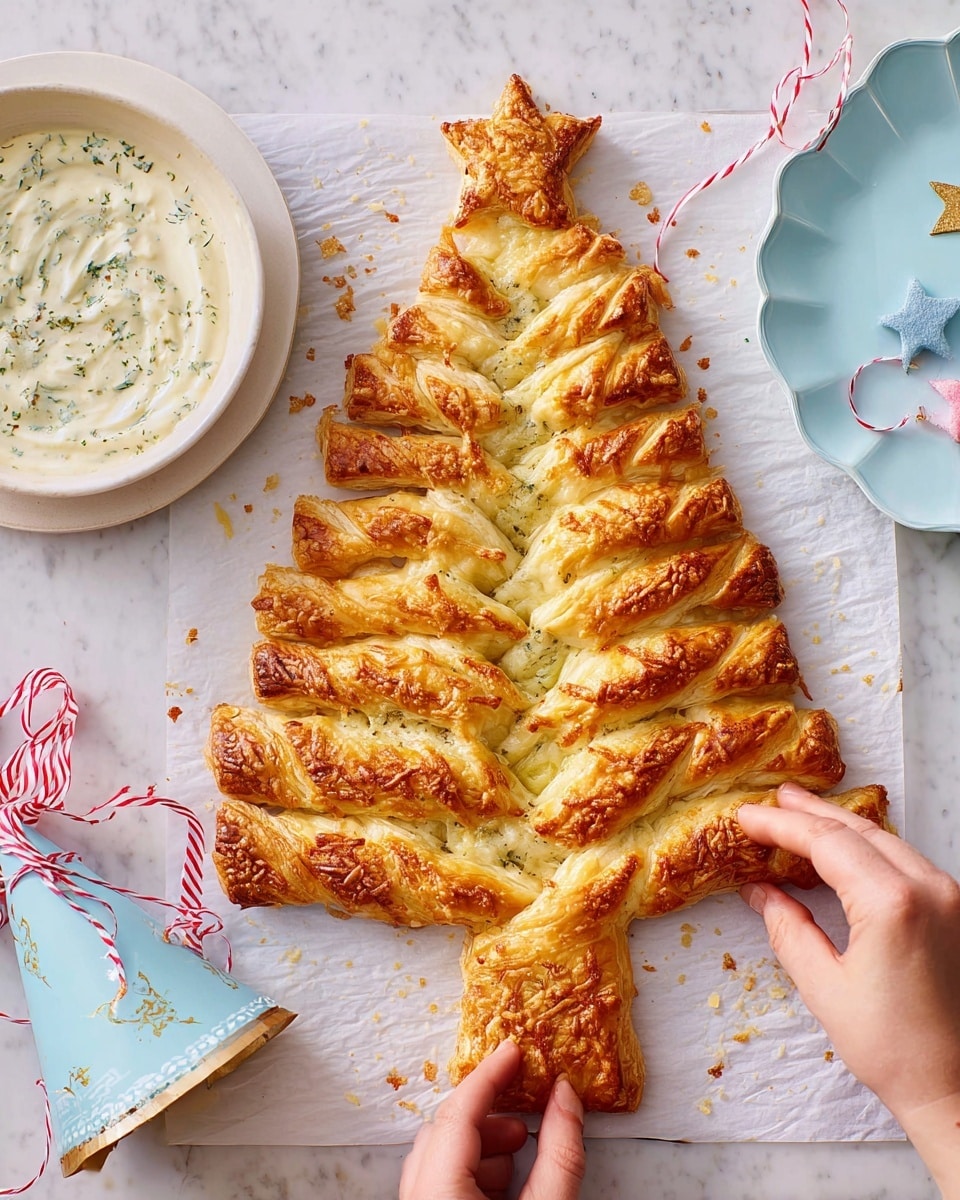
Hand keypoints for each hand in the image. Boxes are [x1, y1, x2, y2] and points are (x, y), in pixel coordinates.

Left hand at [399, 1039, 585, 1199]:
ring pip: (436, 1158)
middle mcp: (416, 1199)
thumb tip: (565, 1095)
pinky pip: (435, 1182)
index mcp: (438, 1194)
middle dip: (486, 1118)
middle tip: (523, 1123)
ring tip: (516, 1160)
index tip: (513, 1051)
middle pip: (442, 1132)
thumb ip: (560, 1154)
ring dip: (478, 1147)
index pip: (458, 1114)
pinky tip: (503, 1186)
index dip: (489, 1077)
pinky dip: (469, 1172)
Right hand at [737, 783, 959, 1196]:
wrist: (957, 1088)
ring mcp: (949, 896)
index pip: (826, 843)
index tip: (748, 818)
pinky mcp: (957, 909)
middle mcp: (928, 888)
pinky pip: (904, 859)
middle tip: (774, 801)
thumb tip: (762, 893)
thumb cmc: (897, 1051)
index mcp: (892, 904)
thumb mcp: (825, 988)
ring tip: (802, 816)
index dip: (781, 826)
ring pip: (885, 839)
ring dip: (840, 826)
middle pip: (858, 829)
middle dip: (811, 813)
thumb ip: (789, 929)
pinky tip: (844, 851)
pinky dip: (867, 847)